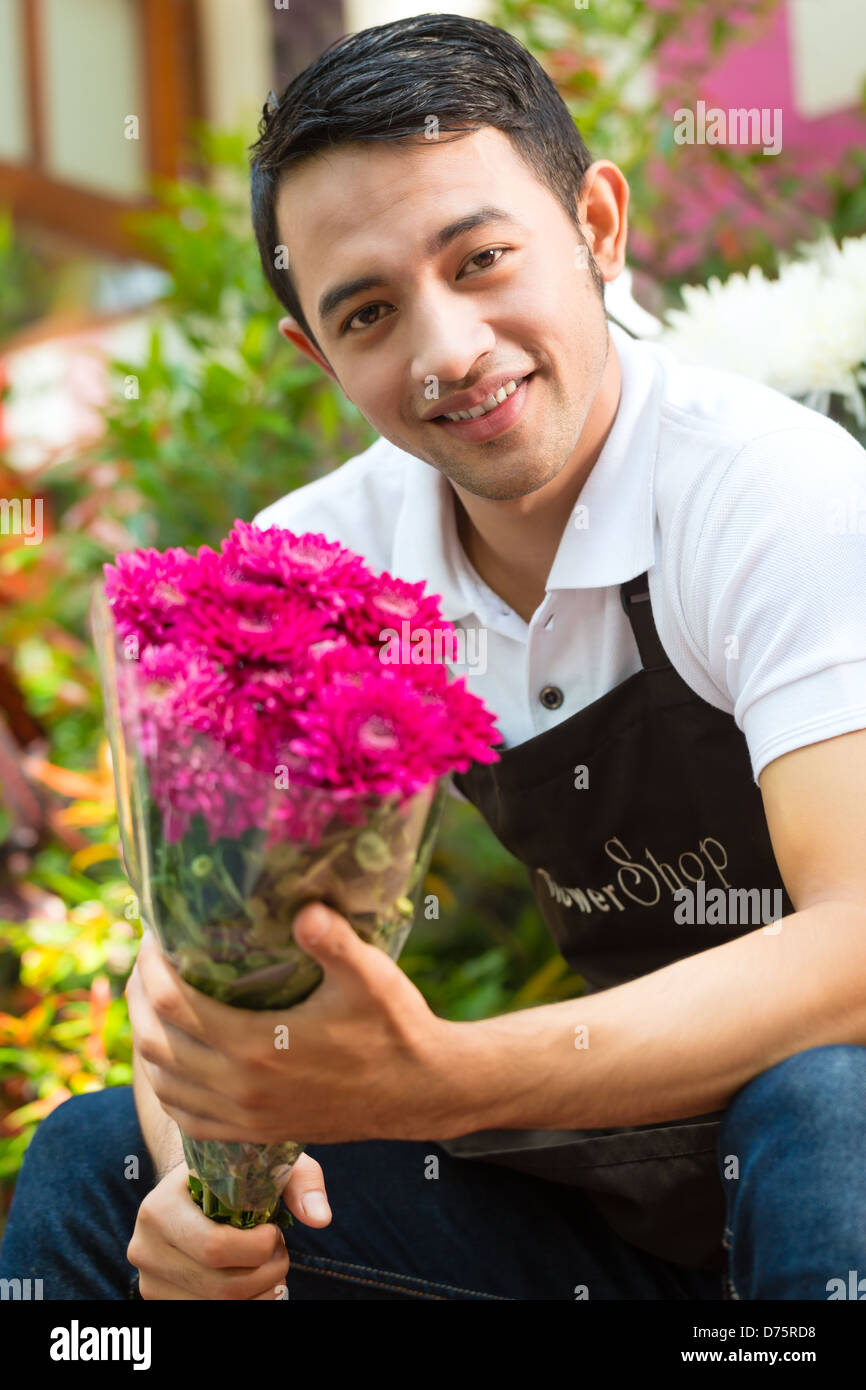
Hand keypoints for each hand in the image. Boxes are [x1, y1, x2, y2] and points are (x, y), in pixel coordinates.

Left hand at [125, 902, 464, 1144]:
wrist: (422, 1092)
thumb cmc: (396, 1028)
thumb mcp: (371, 977)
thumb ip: (335, 942)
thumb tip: (304, 907)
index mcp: (258, 1048)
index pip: (170, 1004)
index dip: (150, 965)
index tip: (154, 933)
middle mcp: (242, 1088)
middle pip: (154, 1043)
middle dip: (137, 997)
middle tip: (145, 960)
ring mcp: (247, 1117)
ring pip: (163, 1084)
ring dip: (147, 1040)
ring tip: (152, 1001)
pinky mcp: (257, 1133)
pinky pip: (188, 1118)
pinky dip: (167, 1087)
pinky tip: (175, 1060)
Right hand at [127, 1152, 330, 1299]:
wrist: (189, 1190)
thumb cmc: (231, 1173)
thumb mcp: (264, 1161)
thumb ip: (299, 1180)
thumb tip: (321, 1218)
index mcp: (159, 1207)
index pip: (215, 1248)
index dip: (259, 1248)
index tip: (275, 1229)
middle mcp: (144, 1248)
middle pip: (221, 1286)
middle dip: (266, 1273)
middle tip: (280, 1252)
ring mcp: (149, 1281)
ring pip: (218, 1307)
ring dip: (259, 1292)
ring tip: (269, 1265)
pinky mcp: (160, 1301)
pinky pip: (211, 1315)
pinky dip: (246, 1304)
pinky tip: (254, 1282)